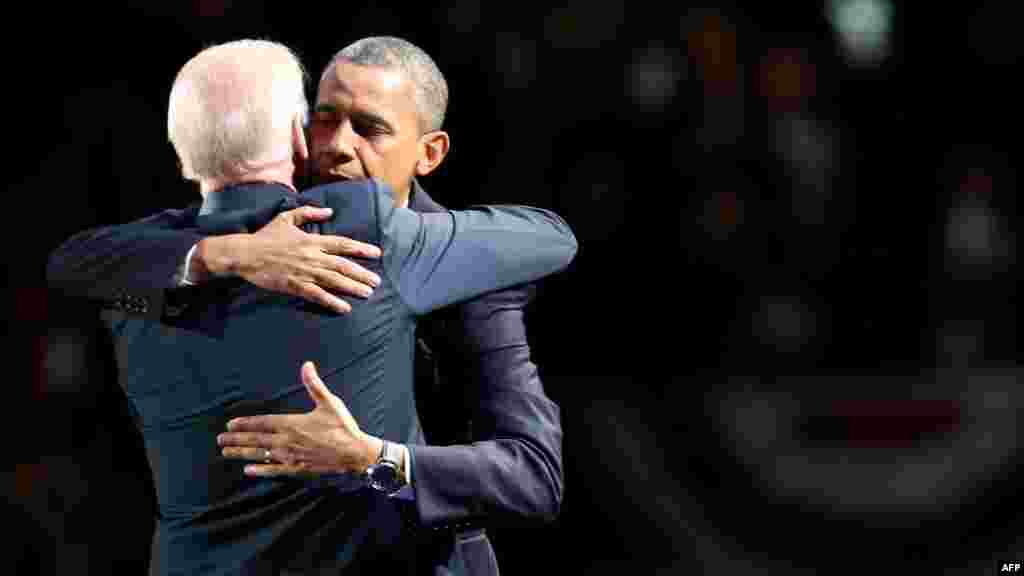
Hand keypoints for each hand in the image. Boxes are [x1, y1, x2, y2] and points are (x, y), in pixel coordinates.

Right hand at [194, 206, 381, 313]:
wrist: (245, 253)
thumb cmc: (265, 236)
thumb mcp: (286, 218)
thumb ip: (308, 213)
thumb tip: (329, 211)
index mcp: (311, 240)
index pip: (342, 244)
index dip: (361, 249)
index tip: (377, 253)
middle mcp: (312, 256)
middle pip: (343, 265)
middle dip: (362, 273)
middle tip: (377, 281)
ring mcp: (304, 271)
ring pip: (334, 281)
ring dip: (353, 287)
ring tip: (367, 293)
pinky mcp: (294, 285)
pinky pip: (317, 295)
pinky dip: (332, 301)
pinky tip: (344, 308)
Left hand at [217, 361, 381, 476]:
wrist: (355, 453)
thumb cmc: (343, 427)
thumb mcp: (330, 402)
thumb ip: (314, 384)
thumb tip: (307, 365)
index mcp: (292, 424)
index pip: (263, 423)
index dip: (245, 424)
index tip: (230, 424)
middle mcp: (287, 441)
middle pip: (256, 440)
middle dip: (236, 440)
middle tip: (220, 440)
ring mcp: (291, 456)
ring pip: (261, 455)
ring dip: (242, 454)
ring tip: (226, 453)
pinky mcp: (297, 468)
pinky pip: (274, 470)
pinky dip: (260, 470)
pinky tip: (248, 470)